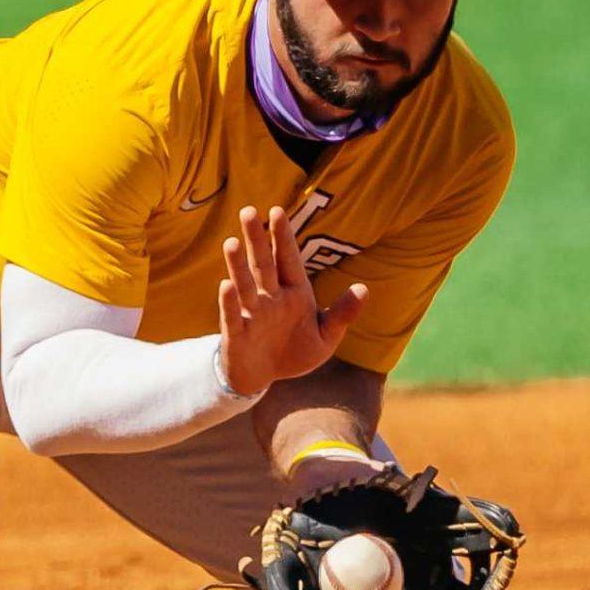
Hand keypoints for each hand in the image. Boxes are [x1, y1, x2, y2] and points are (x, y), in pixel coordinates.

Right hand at [216, 205, 368, 396]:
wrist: (264, 378)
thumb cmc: (294, 352)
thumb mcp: (326, 336)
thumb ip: (342, 313)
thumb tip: (364, 288)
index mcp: (294, 293)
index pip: (288, 259)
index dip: (282, 236)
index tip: (277, 210)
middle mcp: (270, 298)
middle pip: (262, 264)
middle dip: (256, 239)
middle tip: (248, 211)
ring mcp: (251, 314)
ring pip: (244, 285)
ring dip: (237, 265)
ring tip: (231, 242)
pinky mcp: (236, 334)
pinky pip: (232, 316)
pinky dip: (229, 302)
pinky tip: (225, 284)